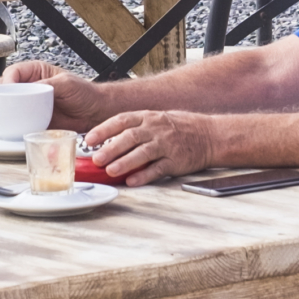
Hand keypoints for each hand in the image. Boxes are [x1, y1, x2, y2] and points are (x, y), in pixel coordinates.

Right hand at [1, 59, 109, 127]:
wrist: (95, 113)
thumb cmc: (84, 93)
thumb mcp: (66, 84)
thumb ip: (48, 85)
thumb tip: (30, 90)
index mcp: (36, 71)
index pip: (14, 72)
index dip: (8, 80)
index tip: (8, 89)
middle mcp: (30, 87)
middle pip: (7, 89)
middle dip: (2, 96)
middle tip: (4, 105)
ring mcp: (30, 105)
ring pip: (10, 106)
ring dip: (6, 112)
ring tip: (6, 118)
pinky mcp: (34, 120)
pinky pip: (19, 122)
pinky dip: (15, 125)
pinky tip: (15, 128)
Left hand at [85, 109, 216, 185]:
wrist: (209, 135)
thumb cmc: (178, 128)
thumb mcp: (156, 120)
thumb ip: (135, 128)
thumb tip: (106, 140)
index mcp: (148, 117)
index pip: (121, 120)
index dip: (103, 129)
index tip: (89, 139)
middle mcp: (156, 129)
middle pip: (130, 137)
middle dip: (111, 148)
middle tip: (95, 158)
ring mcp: (166, 145)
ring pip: (143, 153)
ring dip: (125, 162)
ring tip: (110, 171)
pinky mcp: (176, 161)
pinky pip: (158, 169)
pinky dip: (144, 175)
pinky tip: (132, 181)